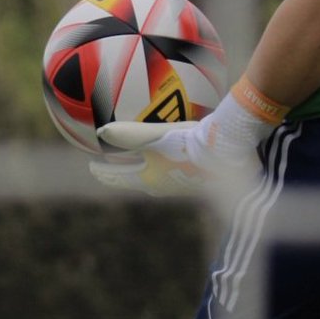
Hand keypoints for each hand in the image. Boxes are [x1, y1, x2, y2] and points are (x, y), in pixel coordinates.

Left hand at [88, 134, 204, 198]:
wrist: (227, 153)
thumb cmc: (188, 144)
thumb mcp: (156, 136)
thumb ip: (129, 134)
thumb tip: (101, 131)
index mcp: (149, 179)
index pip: (120, 177)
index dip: (104, 172)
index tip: (92, 168)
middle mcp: (164, 187)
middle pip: (135, 182)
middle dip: (120, 176)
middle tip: (107, 170)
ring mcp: (182, 184)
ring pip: (154, 180)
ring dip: (141, 174)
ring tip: (137, 167)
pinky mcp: (199, 178)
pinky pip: (173, 173)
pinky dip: (162, 167)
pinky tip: (172, 158)